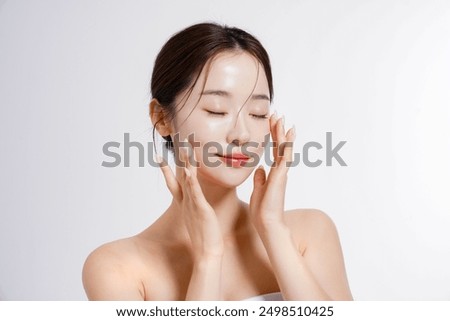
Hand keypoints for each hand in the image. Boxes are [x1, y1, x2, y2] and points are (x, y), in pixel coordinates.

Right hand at [156, 140, 223, 259]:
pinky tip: (189, 171)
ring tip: (184, 147)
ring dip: (185, 163)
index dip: (166, 169)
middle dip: (179, 157)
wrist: (206, 252)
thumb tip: (193, 204)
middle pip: (179, 175)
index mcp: (185, 202)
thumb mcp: (196, 218)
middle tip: (176, 140)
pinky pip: (194, 193)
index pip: (174, 182)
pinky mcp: (200, 209)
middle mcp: (185, 201)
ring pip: (187, 180)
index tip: (158, 156)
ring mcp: (191, 204)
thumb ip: (194, 208)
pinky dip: (191, 182)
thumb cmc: (203, 236)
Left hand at [249, 114, 295, 231]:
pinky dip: (287, 144)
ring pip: (284, 149)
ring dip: (283, 133)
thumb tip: (259, 168)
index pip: (274, 151)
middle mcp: (279, 171)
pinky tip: (289, 133)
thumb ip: (260, 178)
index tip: (272, 123)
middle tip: (277, 115)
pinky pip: (285, 157)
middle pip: (280, 146)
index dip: (273, 137)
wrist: (266, 223)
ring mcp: (281, 173)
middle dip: (278, 130)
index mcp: (273, 173)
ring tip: (283, 119)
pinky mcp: (281, 176)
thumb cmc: (263, 210)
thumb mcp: (258, 190)